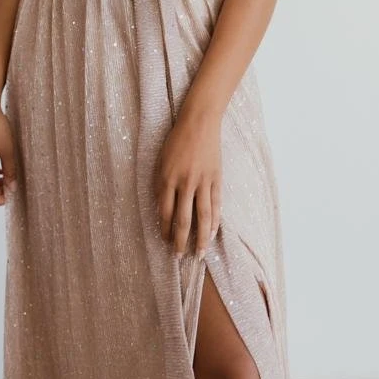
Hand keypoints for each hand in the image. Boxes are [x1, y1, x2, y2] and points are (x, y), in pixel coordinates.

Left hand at [154, 105, 221, 258]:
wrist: (199, 122)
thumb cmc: (176, 140)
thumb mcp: (161, 161)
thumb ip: (161, 185)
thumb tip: (163, 210)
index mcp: (167, 178)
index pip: (165, 212)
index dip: (165, 230)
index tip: (165, 241)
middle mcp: (185, 182)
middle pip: (183, 219)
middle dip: (180, 240)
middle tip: (179, 257)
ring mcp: (202, 181)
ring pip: (202, 216)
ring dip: (201, 238)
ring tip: (200, 254)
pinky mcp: (216, 178)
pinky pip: (216, 204)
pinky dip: (215, 221)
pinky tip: (212, 233)